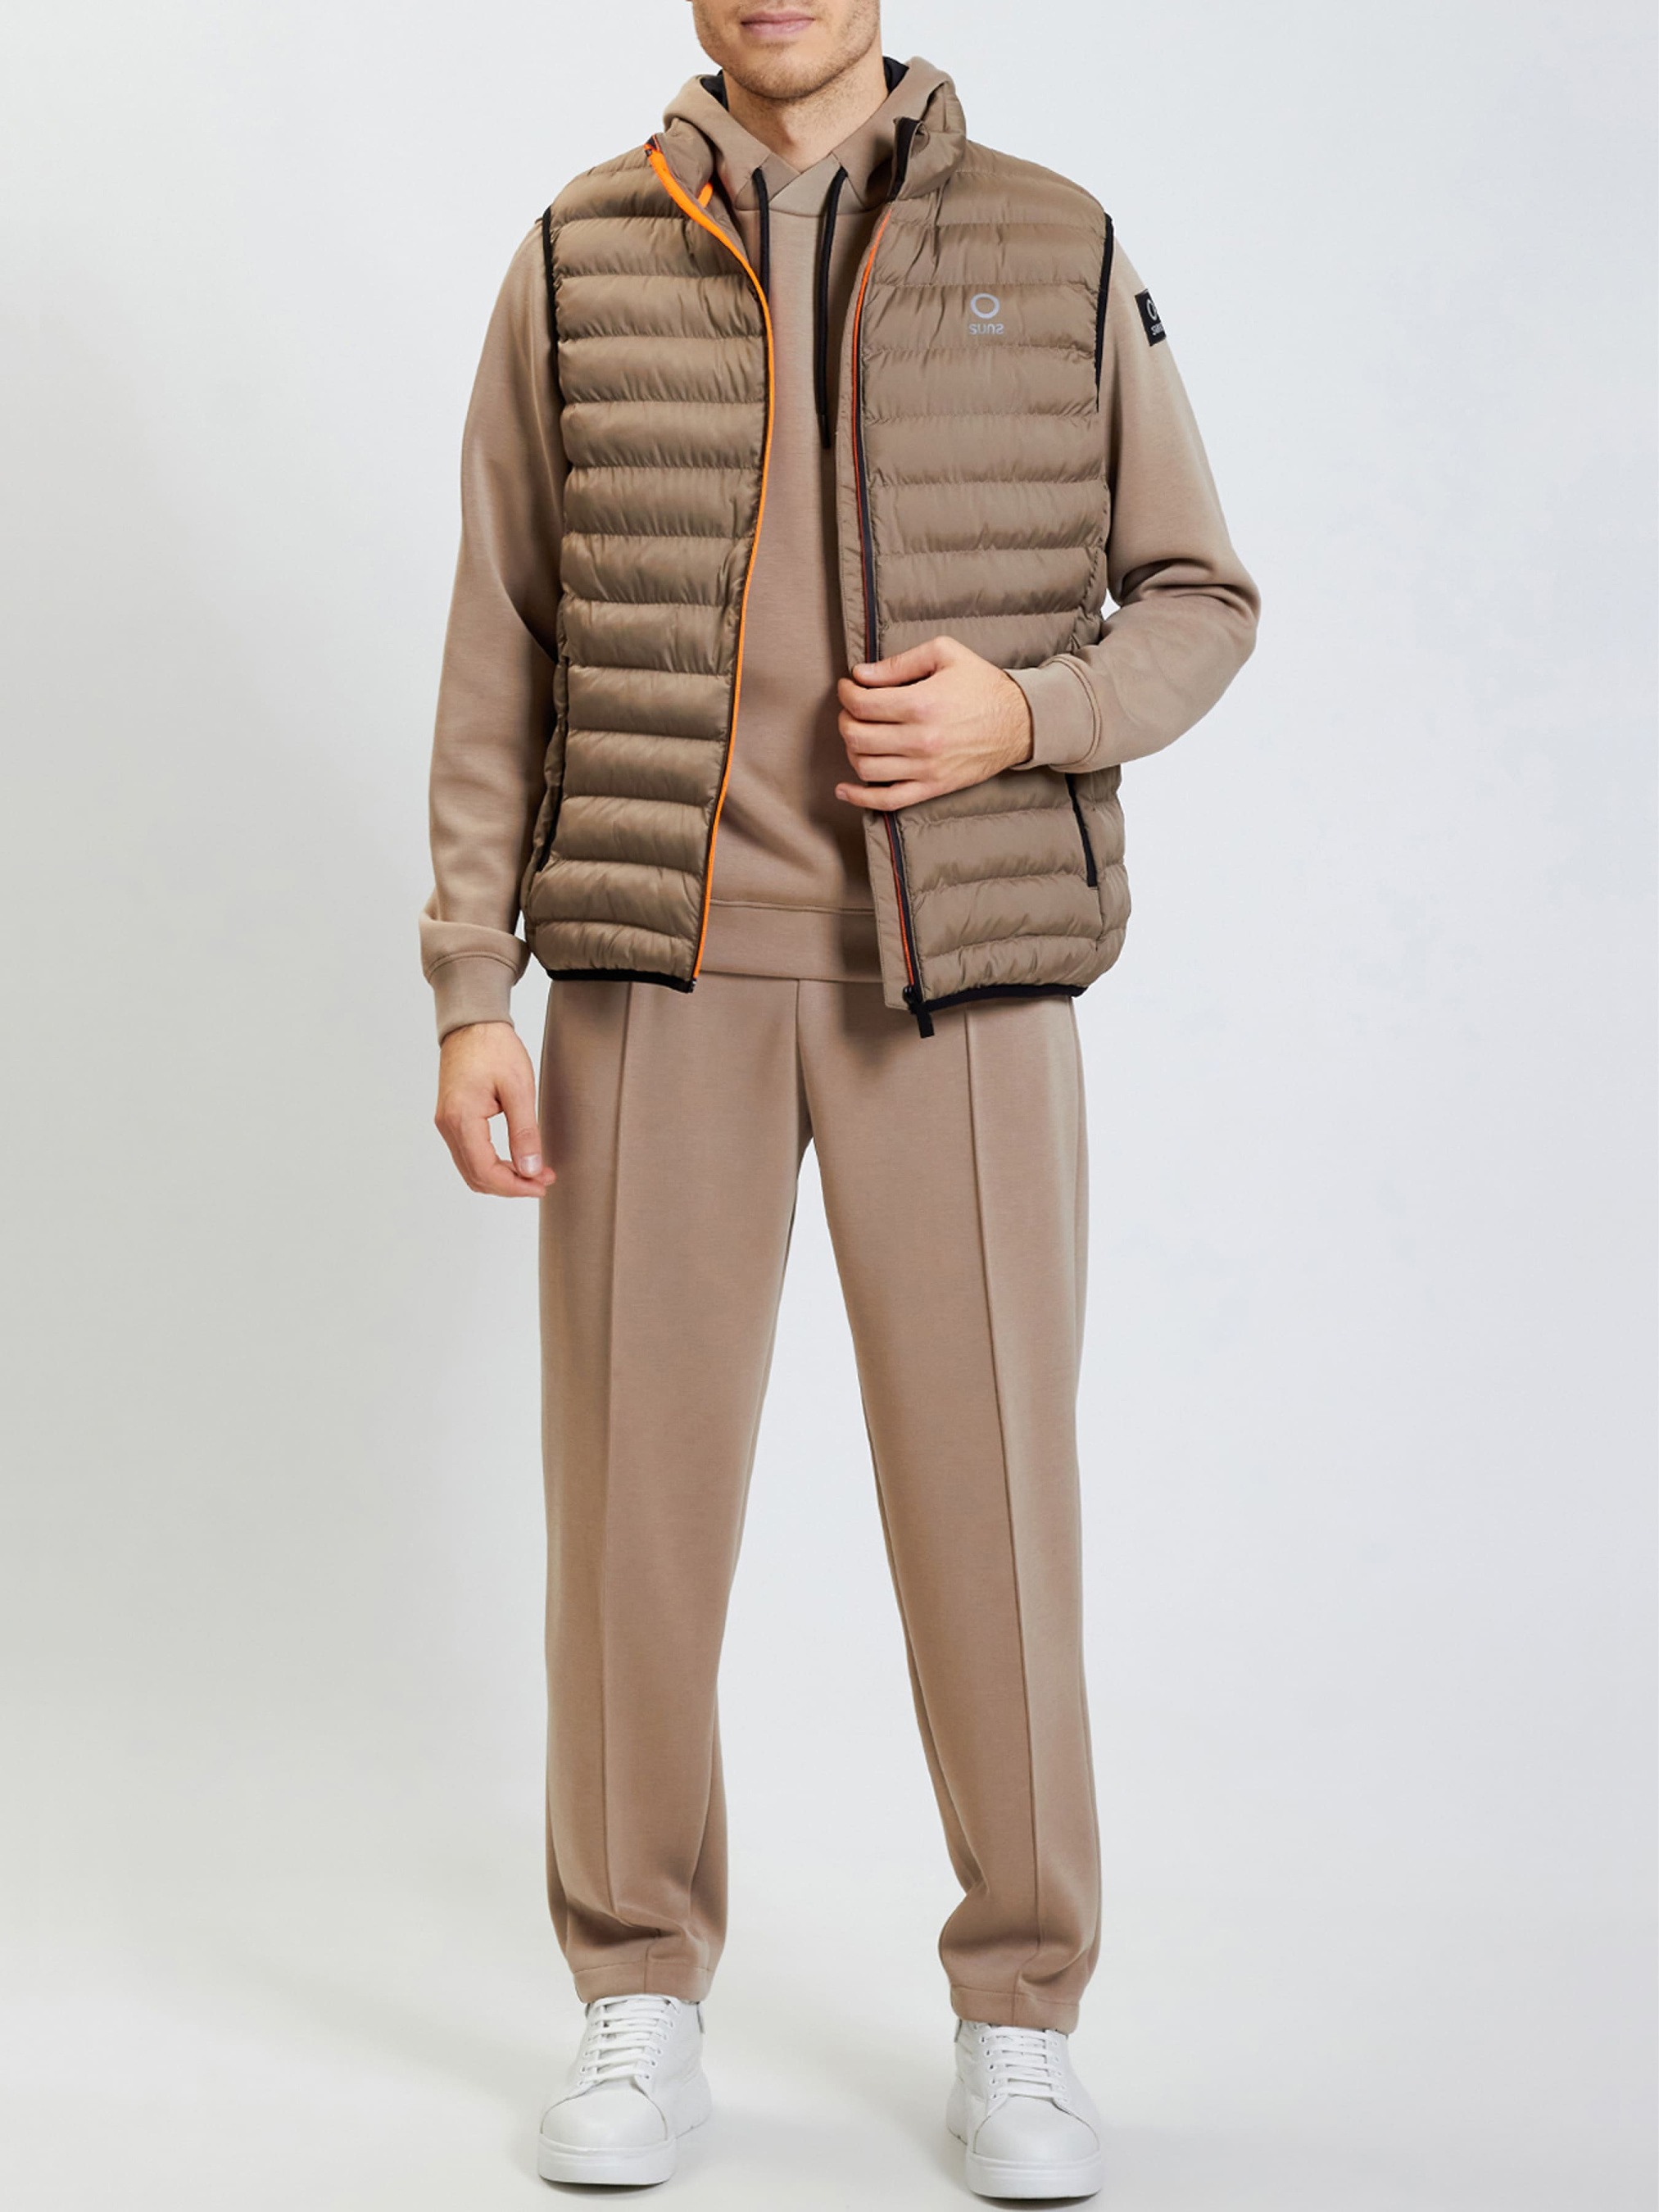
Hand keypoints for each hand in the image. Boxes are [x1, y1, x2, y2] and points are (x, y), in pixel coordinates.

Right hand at [434, 1021, 555, 1197]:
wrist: (473, 1023)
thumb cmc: (494, 1048)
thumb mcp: (519, 1088)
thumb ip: (524, 1132)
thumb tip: (530, 1170)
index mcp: (462, 1119)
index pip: (486, 1171)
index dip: (516, 1185)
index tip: (543, 1183)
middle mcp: (448, 1126)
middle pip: (476, 1176)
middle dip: (511, 1185)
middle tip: (544, 1179)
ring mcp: (447, 1123)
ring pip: (471, 1169)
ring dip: (502, 1177)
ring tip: (534, 1171)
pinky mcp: (452, 1119)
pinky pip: (469, 1154)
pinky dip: (491, 1164)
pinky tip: (515, 1159)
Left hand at [834, 635, 1033, 810]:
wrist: (1021, 722)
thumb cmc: (982, 684)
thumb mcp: (945, 654)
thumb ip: (899, 663)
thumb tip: (861, 675)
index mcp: (921, 703)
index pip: (861, 704)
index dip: (846, 693)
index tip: (849, 686)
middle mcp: (921, 740)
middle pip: (857, 736)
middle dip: (846, 719)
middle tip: (852, 709)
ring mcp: (926, 769)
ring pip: (865, 768)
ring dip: (851, 750)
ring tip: (860, 735)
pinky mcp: (933, 787)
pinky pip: (888, 801)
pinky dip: (860, 797)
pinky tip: (844, 789)